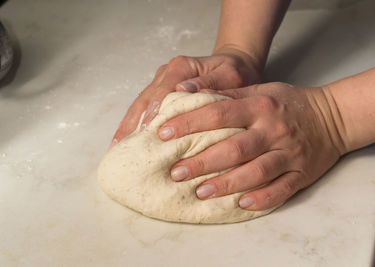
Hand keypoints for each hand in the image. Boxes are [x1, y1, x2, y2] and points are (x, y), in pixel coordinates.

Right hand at [110, 46, 260, 147]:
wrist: (234, 64)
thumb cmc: (234, 72)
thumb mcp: (230, 75)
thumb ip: (210, 83)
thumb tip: (185, 91)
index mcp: (181, 67)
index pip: (163, 91)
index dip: (154, 112)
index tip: (147, 133)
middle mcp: (166, 73)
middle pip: (145, 99)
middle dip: (133, 124)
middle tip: (125, 149)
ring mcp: (160, 82)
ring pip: (139, 105)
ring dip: (128, 126)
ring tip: (117, 150)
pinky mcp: (159, 92)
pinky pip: (142, 109)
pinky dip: (133, 125)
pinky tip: (125, 141)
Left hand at [158, 82, 344, 209]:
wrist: (333, 117)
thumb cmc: (289, 104)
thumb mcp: (261, 91)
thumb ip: (228, 96)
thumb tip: (191, 95)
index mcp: (260, 106)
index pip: (218, 113)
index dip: (189, 123)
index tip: (163, 133)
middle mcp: (273, 130)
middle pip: (234, 148)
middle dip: (202, 161)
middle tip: (176, 172)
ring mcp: (289, 153)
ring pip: (255, 171)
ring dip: (227, 183)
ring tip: (200, 192)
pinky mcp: (301, 173)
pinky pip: (281, 189)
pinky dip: (262, 198)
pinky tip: (241, 204)